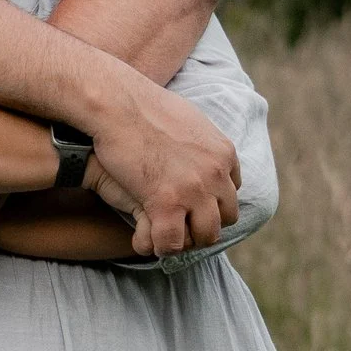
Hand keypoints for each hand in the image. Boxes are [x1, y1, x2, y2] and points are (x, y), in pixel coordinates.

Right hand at [81, 71, 238, 256]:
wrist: (118, 103)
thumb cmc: (142, 105)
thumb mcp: (188, 117)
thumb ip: (199, 138)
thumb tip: (196, 145)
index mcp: (224, 152)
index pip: (232, 191)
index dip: (210, 202)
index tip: (190, 203)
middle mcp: (216, 173)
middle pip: (225, 217)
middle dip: (202, 224)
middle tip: (176, 223)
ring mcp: (194, 190)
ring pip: (205, 236)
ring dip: (185, 239)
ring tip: (163, 235)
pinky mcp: (166, 203)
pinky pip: (172, 244)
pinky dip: (159, 247)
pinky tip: (143, 240)